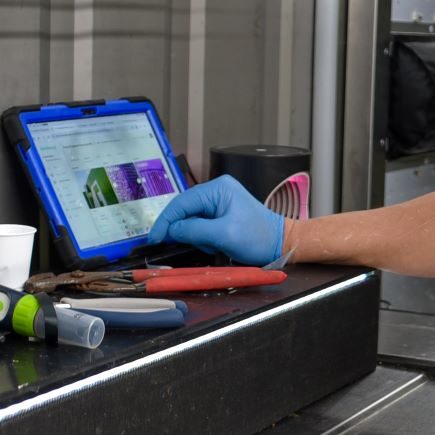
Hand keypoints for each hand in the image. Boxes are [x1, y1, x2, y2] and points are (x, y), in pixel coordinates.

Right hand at [148, 175, 283, 265]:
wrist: (280, 243)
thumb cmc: (258, 237)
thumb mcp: (223, 234)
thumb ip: (194, 230)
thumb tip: (171, 230)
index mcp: (218, 188)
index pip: (181, 202)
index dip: (165, 221)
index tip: (155, 238)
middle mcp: (216, 191)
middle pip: (184, 210)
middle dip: (183, 230)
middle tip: (183, 245)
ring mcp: (219, 202)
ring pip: (190, 219)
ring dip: (195, 236)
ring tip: (213, 245)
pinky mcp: (220, 214)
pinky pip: (200, 225)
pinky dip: (202, 238)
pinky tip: (215, 244)